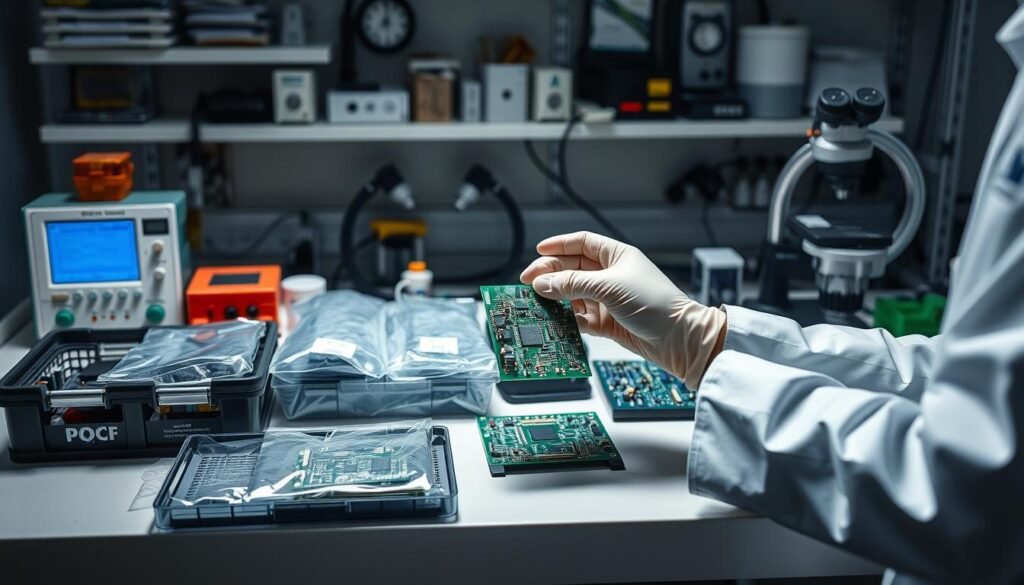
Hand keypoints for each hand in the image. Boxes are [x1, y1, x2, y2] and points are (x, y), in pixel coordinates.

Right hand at [520, 231, 726, 388]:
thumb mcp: (610, 287)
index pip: (581, 243)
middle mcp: (611, 275)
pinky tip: (557, 320)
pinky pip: (580, 317)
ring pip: (573, 295)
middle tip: (528, 282)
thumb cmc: (656, 304)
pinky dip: (568, 319)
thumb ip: (573, 284)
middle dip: (550, 274)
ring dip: (557, 298)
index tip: (538, 251)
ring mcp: (609, 299)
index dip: (559, 245)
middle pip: (572, 269)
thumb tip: (543, 283)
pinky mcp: (608, 322)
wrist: (679, 338)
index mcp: (616, 256)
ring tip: (538, 302)